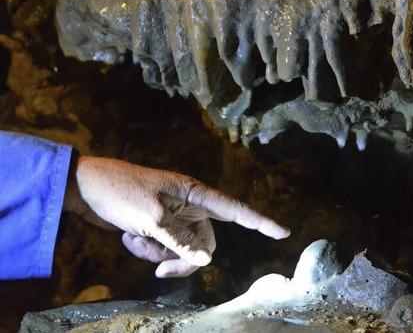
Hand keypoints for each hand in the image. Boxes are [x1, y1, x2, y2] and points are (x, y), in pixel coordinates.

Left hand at [63, 156, 289, 277]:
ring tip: (134, 239)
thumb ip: (181, 240)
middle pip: (205, 243)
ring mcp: (174, 217)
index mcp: (195, 194)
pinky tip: (128, 236)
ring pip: (182, 249)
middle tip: (159, 267)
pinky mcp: (158, 226)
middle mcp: (189, 206)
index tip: (283, 232)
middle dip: (182, 258)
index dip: (260, 222)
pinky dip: (146, 248)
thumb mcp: (151, 217)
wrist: (86, 189)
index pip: (235, 209)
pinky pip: (164, 247)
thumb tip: (207, 260)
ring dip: (158, 252)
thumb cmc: (122, 192)